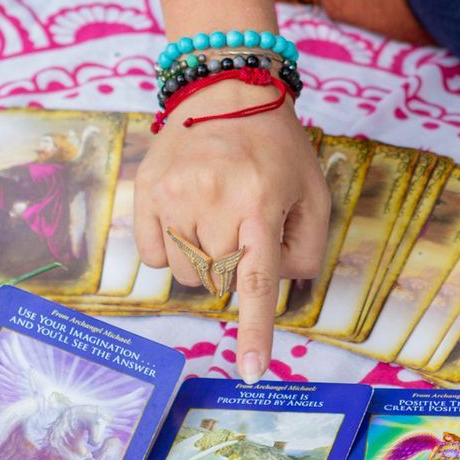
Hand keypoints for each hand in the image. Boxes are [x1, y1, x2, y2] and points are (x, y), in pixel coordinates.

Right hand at [134, 83, 329, 381]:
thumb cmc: (277, 148)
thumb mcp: (313, 194)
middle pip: (220, 281)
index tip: (250, 371)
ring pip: (186, 274)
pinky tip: (187, 213)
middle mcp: (214, 200)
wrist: (226, 88)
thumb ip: (305, 250)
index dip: (254, 329)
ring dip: (203, 258)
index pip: (256, 279)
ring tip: (215, 213)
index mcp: (261, 203)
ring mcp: (174, 195)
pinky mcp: (146, 191)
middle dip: (234, 265)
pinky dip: (172, 248)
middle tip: (243, 223)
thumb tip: (270, 287)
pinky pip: (154, 256)